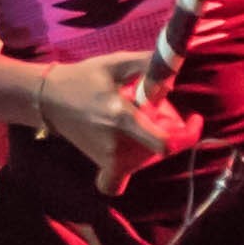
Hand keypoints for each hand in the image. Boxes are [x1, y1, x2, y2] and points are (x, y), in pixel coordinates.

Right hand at [31, 52, 206, 194]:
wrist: (48, 99)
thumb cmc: (83, 78)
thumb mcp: (116, 63)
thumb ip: (147, 65)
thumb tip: (173, 74)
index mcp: (121, 116)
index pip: (165, 142)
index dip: (188, 134)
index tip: (194, 119)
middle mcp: (116, 143)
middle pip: (161, 148)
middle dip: (169, 128)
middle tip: (157, 109)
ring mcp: (107, 158)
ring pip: (148, 158)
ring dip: (153, 142)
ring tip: (137, 121)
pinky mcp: (101, 165)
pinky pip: (119, 181)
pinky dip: (127, 171)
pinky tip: (129, 155)